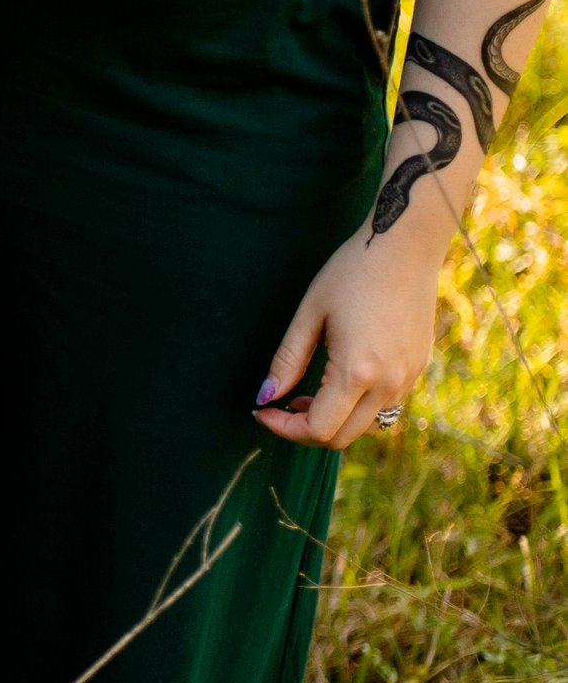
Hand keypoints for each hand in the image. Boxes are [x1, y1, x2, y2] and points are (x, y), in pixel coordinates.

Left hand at [254, 225, 442, 448]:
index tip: (262, 411)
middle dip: (305, 430)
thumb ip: (287, 360)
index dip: (284, 428)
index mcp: (358, 372)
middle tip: (280, 405)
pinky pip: (386, 405)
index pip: (319, 429)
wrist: (405, 245)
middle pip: (343, 437)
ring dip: (332, 419)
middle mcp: (390, 383)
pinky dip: (357, 406)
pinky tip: (338, 380)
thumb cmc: (351, 272)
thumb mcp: (309, 314)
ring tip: (306, 392)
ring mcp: (409, 378)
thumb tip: (266, 396)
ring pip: (366, 425)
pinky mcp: (419, 368)